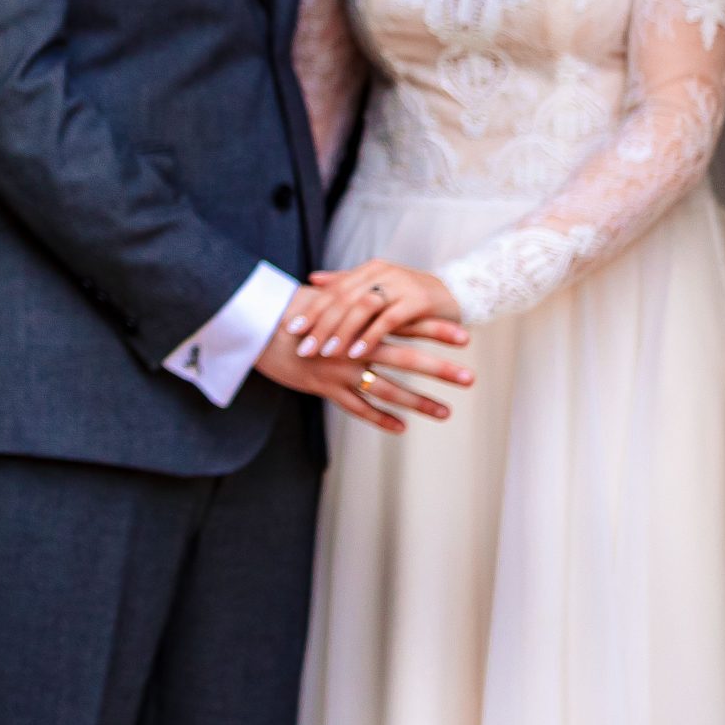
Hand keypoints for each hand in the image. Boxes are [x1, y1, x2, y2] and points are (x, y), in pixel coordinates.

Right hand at [255, 284, 473, 434]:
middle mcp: (353, 346)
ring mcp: (340, 370)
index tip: (465, 336)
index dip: (435, 330)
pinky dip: (380, 417)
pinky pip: (356, 407)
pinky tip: (402, 427)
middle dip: (439, 369)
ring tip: (446, 411)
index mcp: (357, 322)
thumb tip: (379, 296)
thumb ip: (355, 303)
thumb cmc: (292, 312)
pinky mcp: (324, 388)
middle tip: (470, 378)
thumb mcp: (325, 301)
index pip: (404, 324)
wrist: (255, 329)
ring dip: (418, 401)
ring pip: (386, 389)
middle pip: (404, 359)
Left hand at [290, 261, 464, 366]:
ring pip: (362, 307)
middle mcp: (381, 272)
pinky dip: (369, 337)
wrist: (460, 293)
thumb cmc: (412, 297)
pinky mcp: (418, 300)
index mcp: (369, 269)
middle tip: (303, 347)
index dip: (312, 309)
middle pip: (343, 298)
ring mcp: (400, 284)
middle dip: (321, 325)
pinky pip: (388, 320)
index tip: (292, 329)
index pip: (334, 289)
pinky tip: (355, 353)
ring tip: (325, 352)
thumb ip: (346, 283)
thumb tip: (312, 279)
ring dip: (342, 331)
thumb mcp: (378, 288)